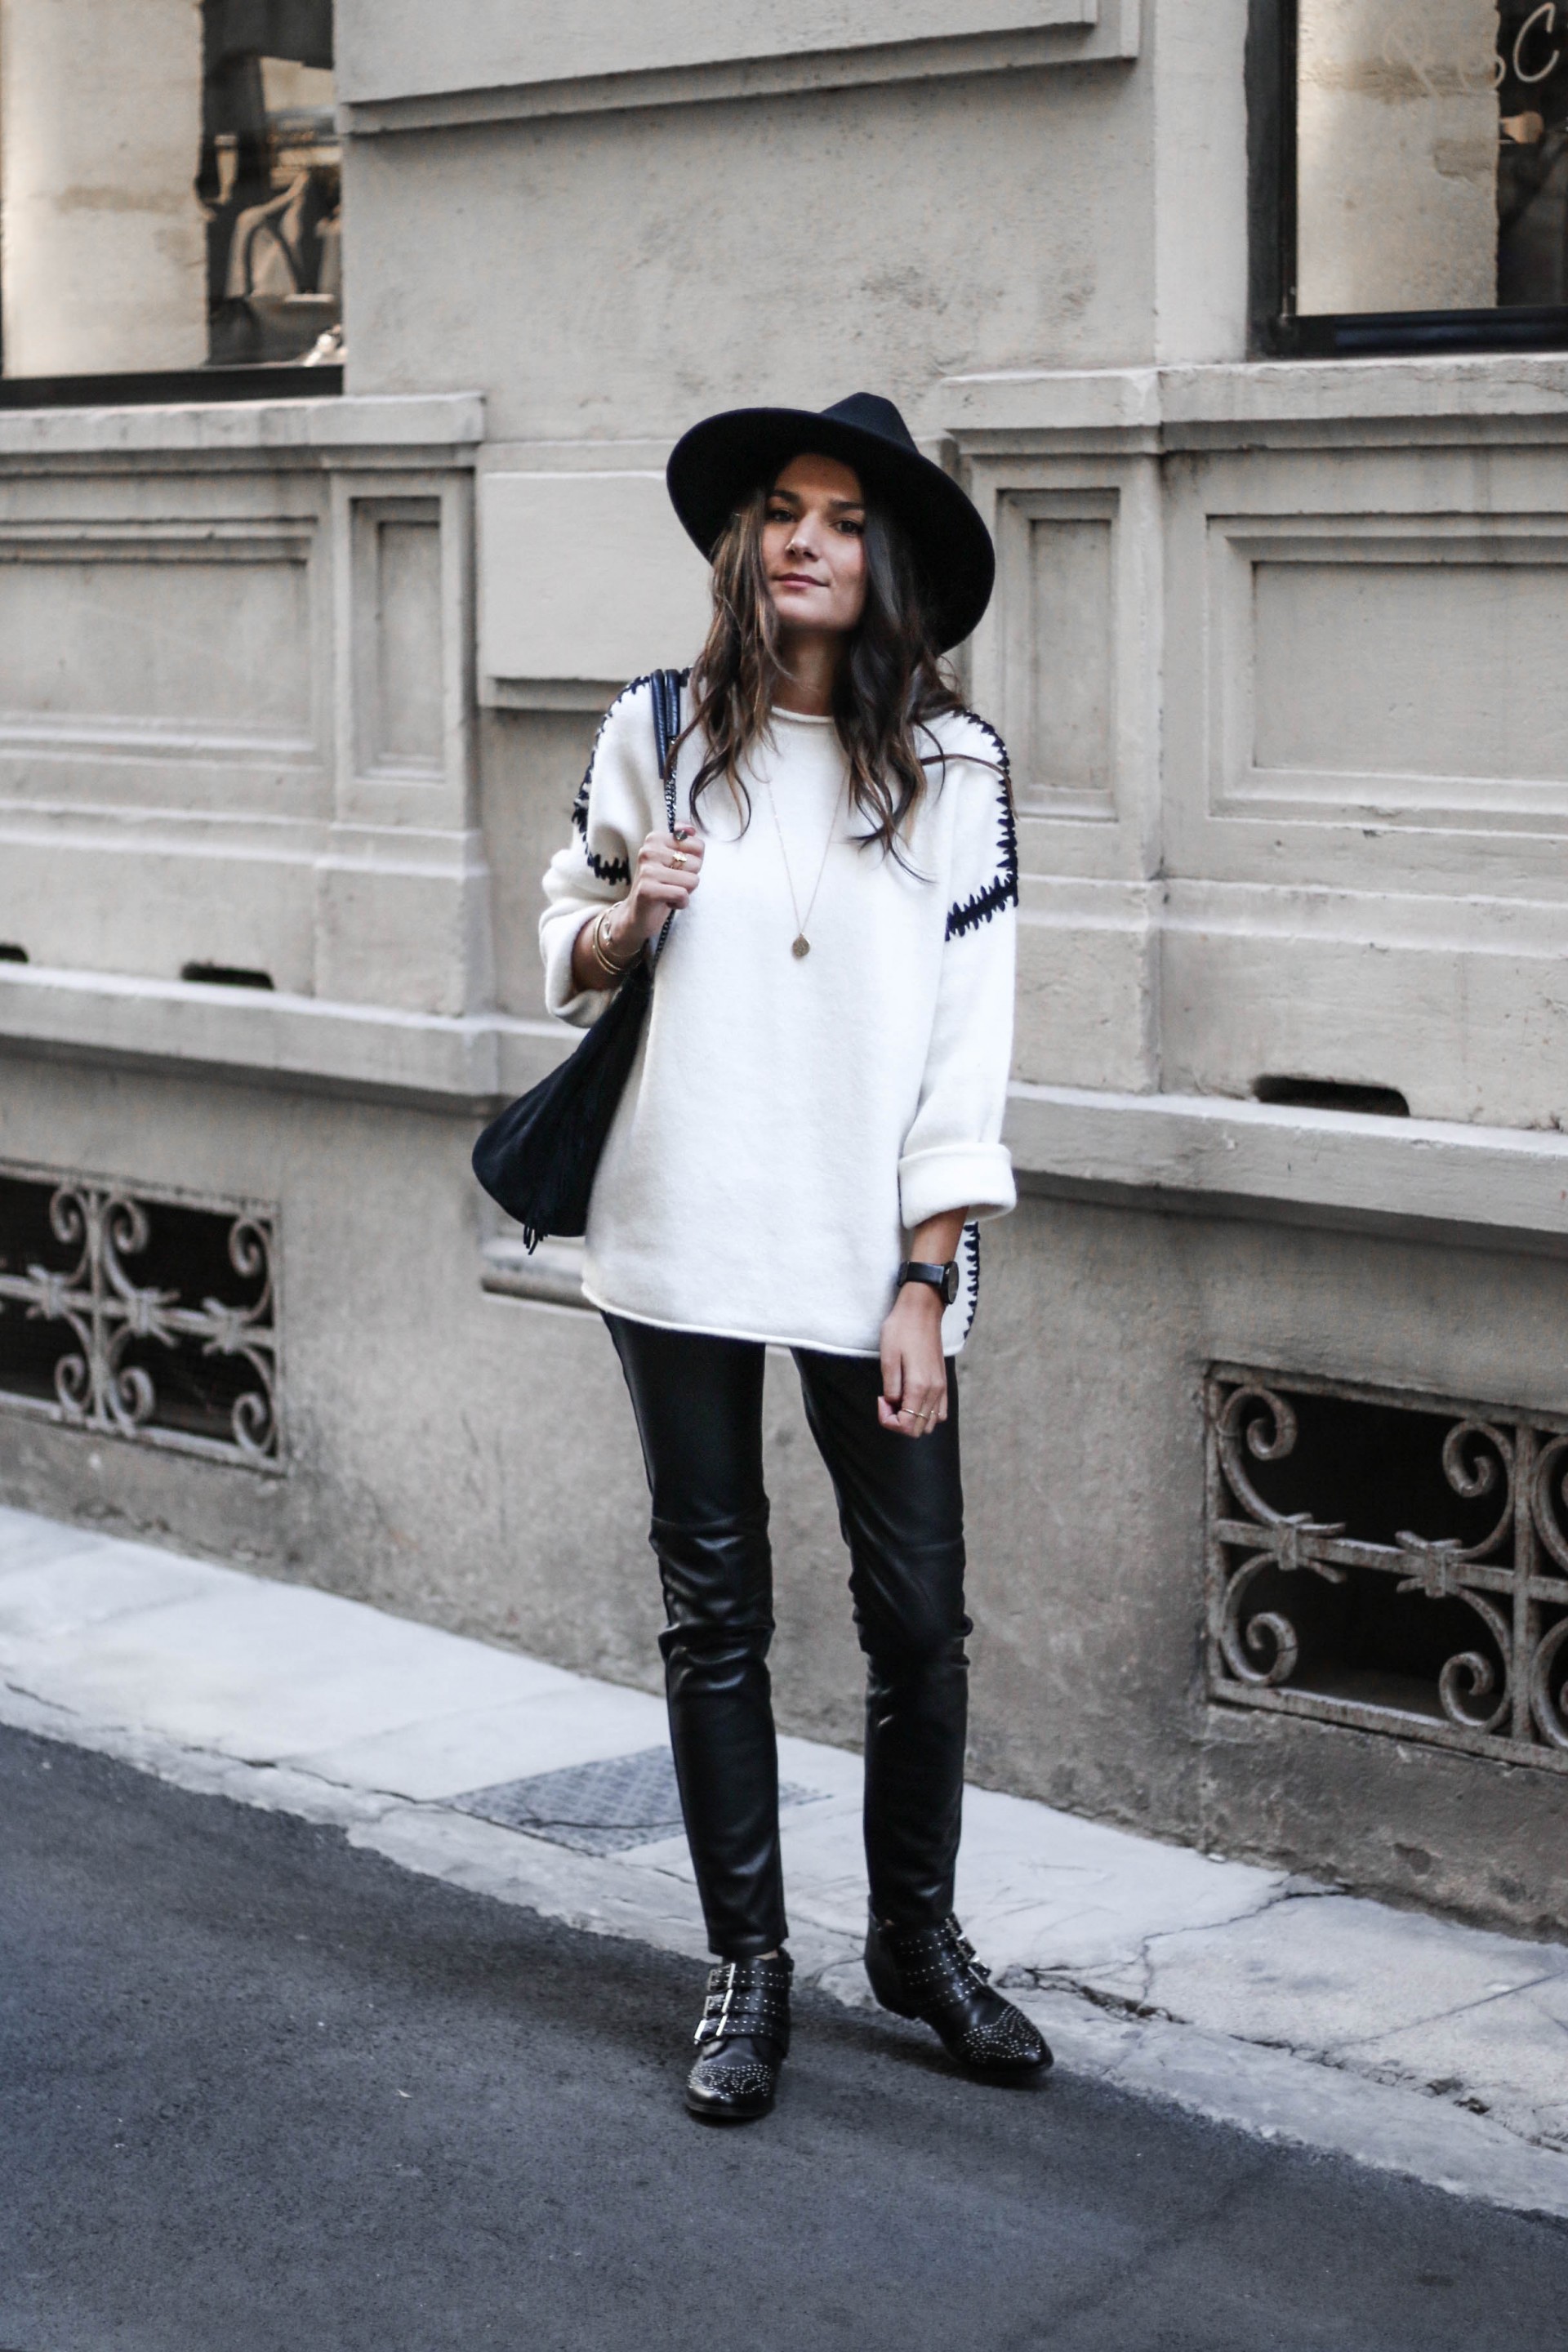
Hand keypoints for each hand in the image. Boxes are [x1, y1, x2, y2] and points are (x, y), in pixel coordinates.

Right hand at [576, 826, 702, 982]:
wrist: (636, 915)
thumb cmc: (660, 886)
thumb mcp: (672, 860)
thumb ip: (683, 841)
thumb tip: (691, 828)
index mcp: (655, 838)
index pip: (698, 846)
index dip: (693, 864)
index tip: (676, 871)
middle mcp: (648, 850)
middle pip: (696, 864)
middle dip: (689, 879)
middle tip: (670, 885)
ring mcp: (647, 870)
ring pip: (692, 880)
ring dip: (685, 892)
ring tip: (668, 893)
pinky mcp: (647, 889)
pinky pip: (682, 894)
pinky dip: (680, 903)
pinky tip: (666, 903)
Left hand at [878, 1281, 948, 1438]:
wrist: (922, 1309)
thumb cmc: (901, 1329)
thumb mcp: (888, 1357)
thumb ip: (891, 1387)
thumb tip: (892, 1405)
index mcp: (919, 1386)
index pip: (906, 1425)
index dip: (888, 1420)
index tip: (880, 1400)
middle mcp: (934, 1391)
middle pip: (918, 1429)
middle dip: (898, 1421)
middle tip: (887, 1399)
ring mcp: (941, 1387)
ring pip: (930, 1423)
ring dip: (911, 1417)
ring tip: (898, 1397)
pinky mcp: (943, 1381)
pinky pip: (939, 1411)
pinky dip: (925, 1412)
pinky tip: (912, 1397)